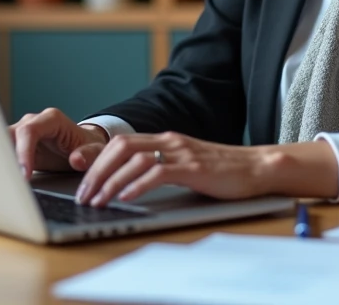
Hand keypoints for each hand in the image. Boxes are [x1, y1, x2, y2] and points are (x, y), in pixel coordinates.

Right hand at [10, 107, 107, 178]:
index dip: (23, 152)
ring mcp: (21, 133)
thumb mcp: (95, 151)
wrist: (83, 146)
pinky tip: (1, 182)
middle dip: (3, 157)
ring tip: (1, 183)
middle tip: (5, 181)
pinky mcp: (15, 146)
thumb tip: (76, 160)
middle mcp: (32, 122)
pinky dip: (0, 166)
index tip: (24, 175)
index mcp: (51, 120)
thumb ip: (88, 154)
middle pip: (8, 135)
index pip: (29, 131)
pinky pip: (2, 153)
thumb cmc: (88, 146)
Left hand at [75, 132, 276, 206]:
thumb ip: (161, 167)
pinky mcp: (194, 168)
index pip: (120, 142)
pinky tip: (126, 198)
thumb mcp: (185, 164)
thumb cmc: (222, 171)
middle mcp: (169, 141)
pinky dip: (138, 185)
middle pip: (120, 148)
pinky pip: (159, 173)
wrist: (257, 167)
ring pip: (134, 160)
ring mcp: (181, 152)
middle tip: (84, 194)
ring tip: (99, 200)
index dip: (96, 159)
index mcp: (164, 139)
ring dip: (111, 181)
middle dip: (96, 171)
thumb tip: (130, 184)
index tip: (81, 180)